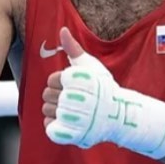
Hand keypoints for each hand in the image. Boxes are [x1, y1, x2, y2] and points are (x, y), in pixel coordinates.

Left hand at [43, 27, 114, 148]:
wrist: (117, 114)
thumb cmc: (102, 87)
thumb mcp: (90, 65)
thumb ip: (73, 48)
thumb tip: (62, 30)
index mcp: (79, 79)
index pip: (52, 79)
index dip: (61, 82)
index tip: (75, 86)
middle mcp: (76, 98)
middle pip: (46, 95)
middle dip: (57, 95)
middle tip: (74, 98)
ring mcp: (74, 117)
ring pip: (47, 110)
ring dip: (56, 110)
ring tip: (72, 109)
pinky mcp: (72, 133)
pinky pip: (50, 128)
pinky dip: (55, 126)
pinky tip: (67, 121)